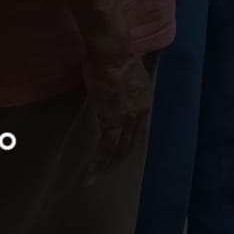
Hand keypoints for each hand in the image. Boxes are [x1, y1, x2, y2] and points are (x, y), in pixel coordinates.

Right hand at [83, 49, 153, 175]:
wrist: (113, 56)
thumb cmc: (115, 59)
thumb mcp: (125, 75)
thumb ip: (123, 87)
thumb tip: (117, 88)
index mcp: (144, 101)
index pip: (137, 125)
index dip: (127, 138)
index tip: (118, 148)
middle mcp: (140, 114)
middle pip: (130, 141)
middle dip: (118, 158)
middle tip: (107, 171)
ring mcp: (126, 120)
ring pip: (119, 149)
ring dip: (107, 165)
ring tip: (94, 177)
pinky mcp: (111, 123)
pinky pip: (106, 148)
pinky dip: (97, 162)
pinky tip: (89, 172)